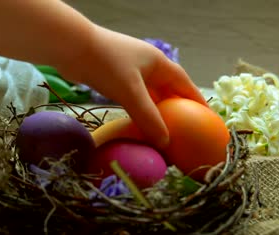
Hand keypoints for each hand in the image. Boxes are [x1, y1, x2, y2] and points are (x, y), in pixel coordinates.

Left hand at [58, 25, 207, 148]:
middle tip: (185, 131)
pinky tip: (140, 123)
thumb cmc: (106, 64)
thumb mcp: (131, 92)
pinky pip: (134, 97)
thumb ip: (148, 117)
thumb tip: (165, 143)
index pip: (185, 84)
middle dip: (177, 109)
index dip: (197, 101)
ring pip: (150, 95)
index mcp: (159, 64)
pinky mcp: (115, 77)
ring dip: (157, 111)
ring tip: (165, 131)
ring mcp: (131, 71)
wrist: (71, 47)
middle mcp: (148, 66)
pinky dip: (140, 110)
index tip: (207, 119)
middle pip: (169, 90)